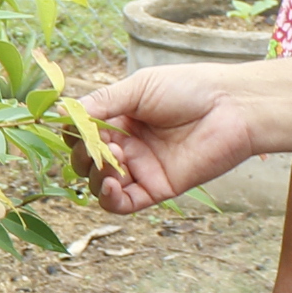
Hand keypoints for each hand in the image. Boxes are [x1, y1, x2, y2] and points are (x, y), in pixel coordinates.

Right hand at [70, 65, 264, 214]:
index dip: (73, 134)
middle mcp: (128, 145)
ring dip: (94, 175)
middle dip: (83, 155)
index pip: (82, 133)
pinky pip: (123, 204)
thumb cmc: (189, 88)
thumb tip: (60, 111)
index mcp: (121, 119)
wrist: (231, 107)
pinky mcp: (157, 188)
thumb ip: (101, 103)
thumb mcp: (138, 88)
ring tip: (111, 160)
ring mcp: (142, 168)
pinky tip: (110, 183)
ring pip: (99, 185)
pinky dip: (108, 198)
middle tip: (96, 145)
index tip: (74, 127)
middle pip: (86, 161)